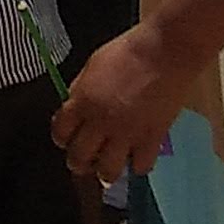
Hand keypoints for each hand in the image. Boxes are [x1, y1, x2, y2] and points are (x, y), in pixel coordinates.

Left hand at [54, 20, 192, 184]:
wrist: (163, 53)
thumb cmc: (127, 52)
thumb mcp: (92, 66)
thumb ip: (80, 90)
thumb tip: (74, 105)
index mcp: (82, 101)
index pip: (60, 132)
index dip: (61, 138)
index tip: (66, 139)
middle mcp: (100, 123)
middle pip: (79, 157)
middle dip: (78, 162)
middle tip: (85, 160)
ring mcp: (126, 134)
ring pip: (108, 171)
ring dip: (105, 171)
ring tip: (109, 165)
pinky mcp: (152, 140)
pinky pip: (141, 166)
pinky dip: (138, 164)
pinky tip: (138, 156)